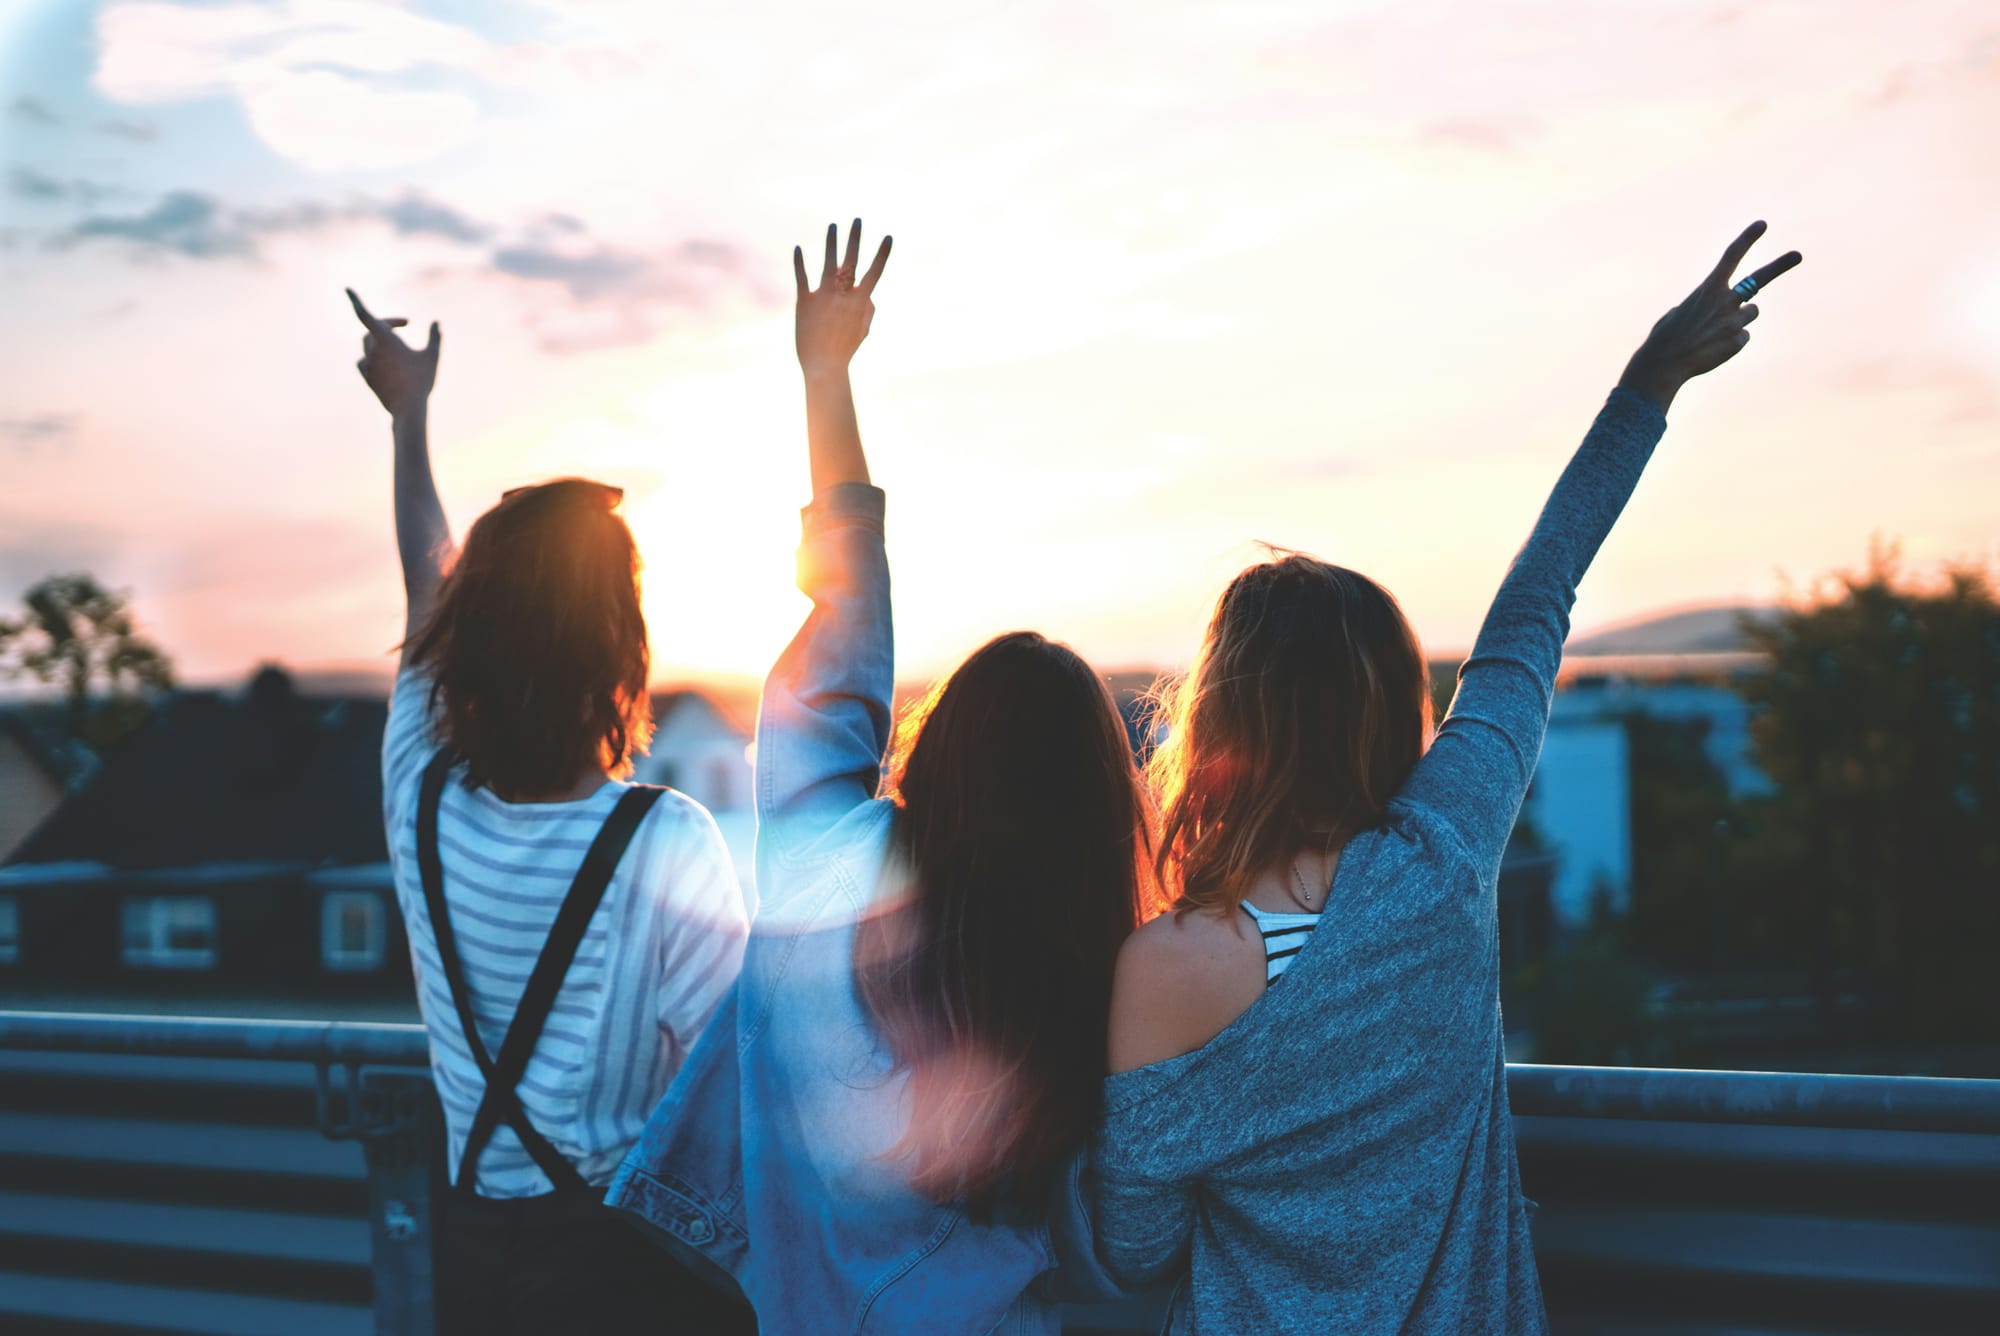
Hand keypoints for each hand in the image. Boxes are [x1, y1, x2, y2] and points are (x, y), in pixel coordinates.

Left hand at [347, 288, 440, 418]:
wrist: (408, 409)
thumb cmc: (421, 380)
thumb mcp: (432, 357)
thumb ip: (434, 337)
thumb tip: (436, 323)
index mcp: (385, 339)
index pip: (365, 314)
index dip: (355, 300)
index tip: (347, 289)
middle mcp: (372, 349)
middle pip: (372, 329)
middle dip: (387, 324)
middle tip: (405, 323)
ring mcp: (368, 364)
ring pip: (368, 345)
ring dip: (380, 341)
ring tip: (398, 346)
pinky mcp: (367, 377)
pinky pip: (364, 361)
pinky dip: (373, 358)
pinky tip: (384, 363)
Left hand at [794, 219, 890, 379]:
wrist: (823, 366)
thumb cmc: (845, 349)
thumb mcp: (863, 330)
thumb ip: (868, 309)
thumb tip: (868, 294)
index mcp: (860, 302)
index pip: (875, 272)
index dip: (882, 254)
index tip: (889, 236)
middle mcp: (842, 294)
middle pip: (851, 260)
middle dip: (855, 238)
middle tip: (858, 219)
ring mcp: (823, 295)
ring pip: (828, 262)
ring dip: (831, 242)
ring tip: (833, 225)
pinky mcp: (804, 300)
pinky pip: (801, 277)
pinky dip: (799, 262)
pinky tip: (797, 248)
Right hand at [1618, 221, 1801, 412]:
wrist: (1665, 364)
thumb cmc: (1665, 337)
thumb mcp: (1678, 312)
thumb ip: (1700, 306)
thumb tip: (1713, 314)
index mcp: (1708, 288)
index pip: (1731, 256)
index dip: (1747, 239)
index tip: (1762, 224)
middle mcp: (1726, 300)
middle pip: (1758, 279)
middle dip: (1780, 266)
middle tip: (1797, 255)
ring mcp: (1735, 321)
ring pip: (1751, 313)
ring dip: (1738, 320)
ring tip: (1713, 333)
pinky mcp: (1739, 341)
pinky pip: (1743, 337)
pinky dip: (1730, 342)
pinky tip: (1712, 349)